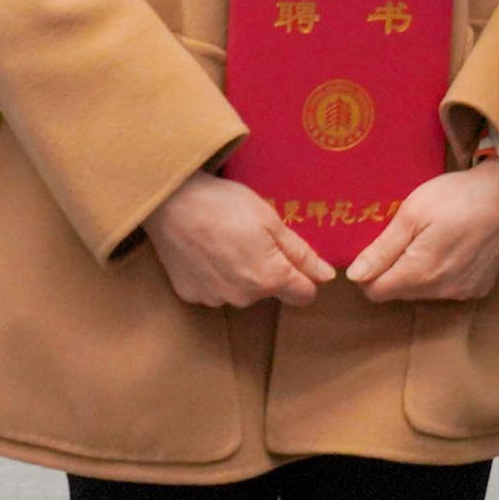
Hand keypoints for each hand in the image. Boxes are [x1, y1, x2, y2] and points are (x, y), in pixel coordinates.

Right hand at [143, 168, 334, 312]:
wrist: (171, 201)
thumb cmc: (224, 204)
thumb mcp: (271, 221)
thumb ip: (301, 253)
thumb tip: (327, 276)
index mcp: (270, 278)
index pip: (304, 295)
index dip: (303, 276)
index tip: (290, 255)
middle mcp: (244, 297)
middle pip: (269, 291)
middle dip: (267, 270)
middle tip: (251, 237)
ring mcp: (215, 298)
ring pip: (240, 291)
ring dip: (239, 273)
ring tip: (224, 240)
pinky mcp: (191, 294)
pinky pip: (213, 289)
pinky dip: (213, 274)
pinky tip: (204, 250)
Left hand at [335, 154, 498, 306]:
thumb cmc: (456, 196)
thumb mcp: (412, 212)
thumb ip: (382, 249)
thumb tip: (354, 276)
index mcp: (421, 272)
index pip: (375, 291)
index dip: (368, 270)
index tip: (376, 246)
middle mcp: (442, 290)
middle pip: (397, 293)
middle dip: (392, 270)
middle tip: (404, 236)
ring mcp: (462, 292)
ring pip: (420, 293)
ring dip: (416, 272)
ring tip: (428, 239)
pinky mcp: (478, 289)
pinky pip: (445, 290)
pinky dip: (439, 274)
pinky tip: (449, 247)